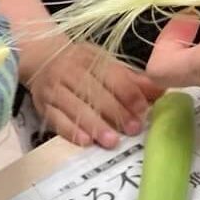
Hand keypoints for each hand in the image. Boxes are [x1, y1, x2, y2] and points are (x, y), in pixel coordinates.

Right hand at [26, 40, 160, 149]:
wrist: (38, 58)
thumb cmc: (78, 62)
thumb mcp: (103, 62)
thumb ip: (130, 79)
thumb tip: (160, 92)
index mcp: (90, 59)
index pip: (112, 76)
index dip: (129, 94)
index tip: (143, 110)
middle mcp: (70, 72)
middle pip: (95, 94)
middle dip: (116, 113)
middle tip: (133, 130)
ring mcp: (54, 90)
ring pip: (76, 108)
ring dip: (95, 125)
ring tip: (111, 141)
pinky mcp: (43, 106)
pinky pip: (56, 120)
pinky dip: (70, 131)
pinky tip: (85, 141)